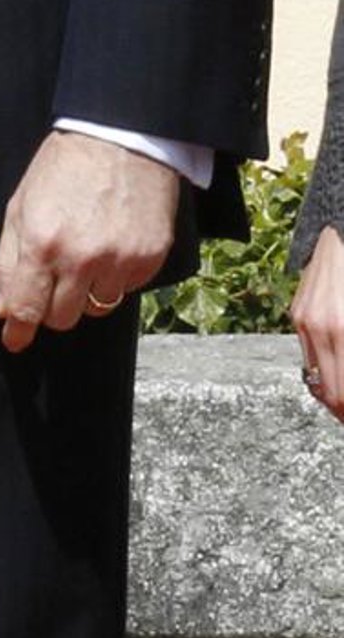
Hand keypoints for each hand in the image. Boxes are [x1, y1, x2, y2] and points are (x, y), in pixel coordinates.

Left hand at [0, 131, 176, 353]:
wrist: (122, 137)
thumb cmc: (64, 167)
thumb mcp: (21, 206)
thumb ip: (8, 260)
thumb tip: (2, 309)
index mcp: (42, 244)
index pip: (27, 308)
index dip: (18, 330)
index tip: (14, 341)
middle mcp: (82, 259)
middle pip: (62, 318)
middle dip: (52, 307)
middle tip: (53, 280)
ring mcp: (120, 261)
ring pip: (96, 309)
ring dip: (85, 293)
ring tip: (85, 255)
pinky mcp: (150, 259)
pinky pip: (127, 290)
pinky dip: (115, 278)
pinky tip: (111, 246)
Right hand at [291, 223, 343, 420]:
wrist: (343, 228)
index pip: (342, 392)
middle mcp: (321, 328)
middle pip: (331, 393)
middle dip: (343, 409)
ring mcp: (305, 320)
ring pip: (317, 380)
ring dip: (335, 397)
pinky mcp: (297, 313)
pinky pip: (309, 357)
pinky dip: (326, 374)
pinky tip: (338, 378)